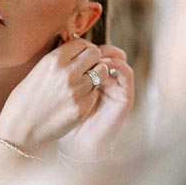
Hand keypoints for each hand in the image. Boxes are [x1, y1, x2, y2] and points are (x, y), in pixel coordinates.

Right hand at [0, 38, 113, 153]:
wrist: (20, 130)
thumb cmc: (24, 100)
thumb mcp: (37, 71)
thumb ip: (58, 60)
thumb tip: (75, 49)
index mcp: (53, 60)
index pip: (81, 43)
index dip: (83, 49)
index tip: (80, 56)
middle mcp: (67, 73)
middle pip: (95, 54)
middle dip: (92, 59)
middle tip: (86, 68)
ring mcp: (76, 91)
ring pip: (101, 73)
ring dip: (95, 76)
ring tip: (83, 84)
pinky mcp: (82, 108)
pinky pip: (95, 94)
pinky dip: (89, 95)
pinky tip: (76, 100)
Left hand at [57, 45, 134, 162]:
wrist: (76, 144)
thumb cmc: (62, 119)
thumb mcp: (59, 91)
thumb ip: (62, 70)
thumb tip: (58, 40)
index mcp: (90, 78)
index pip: (92, 52)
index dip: (85, 46)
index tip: (73, 43)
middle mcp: (105, 81)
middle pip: (106, 53)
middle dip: (96, 48)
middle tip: (86, 47)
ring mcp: (117, 88)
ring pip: (118, 59)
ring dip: (108, 54)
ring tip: (96, 55)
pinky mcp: (125, 97)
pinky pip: (126, 74)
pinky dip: (117, 66)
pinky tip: (105, 65)